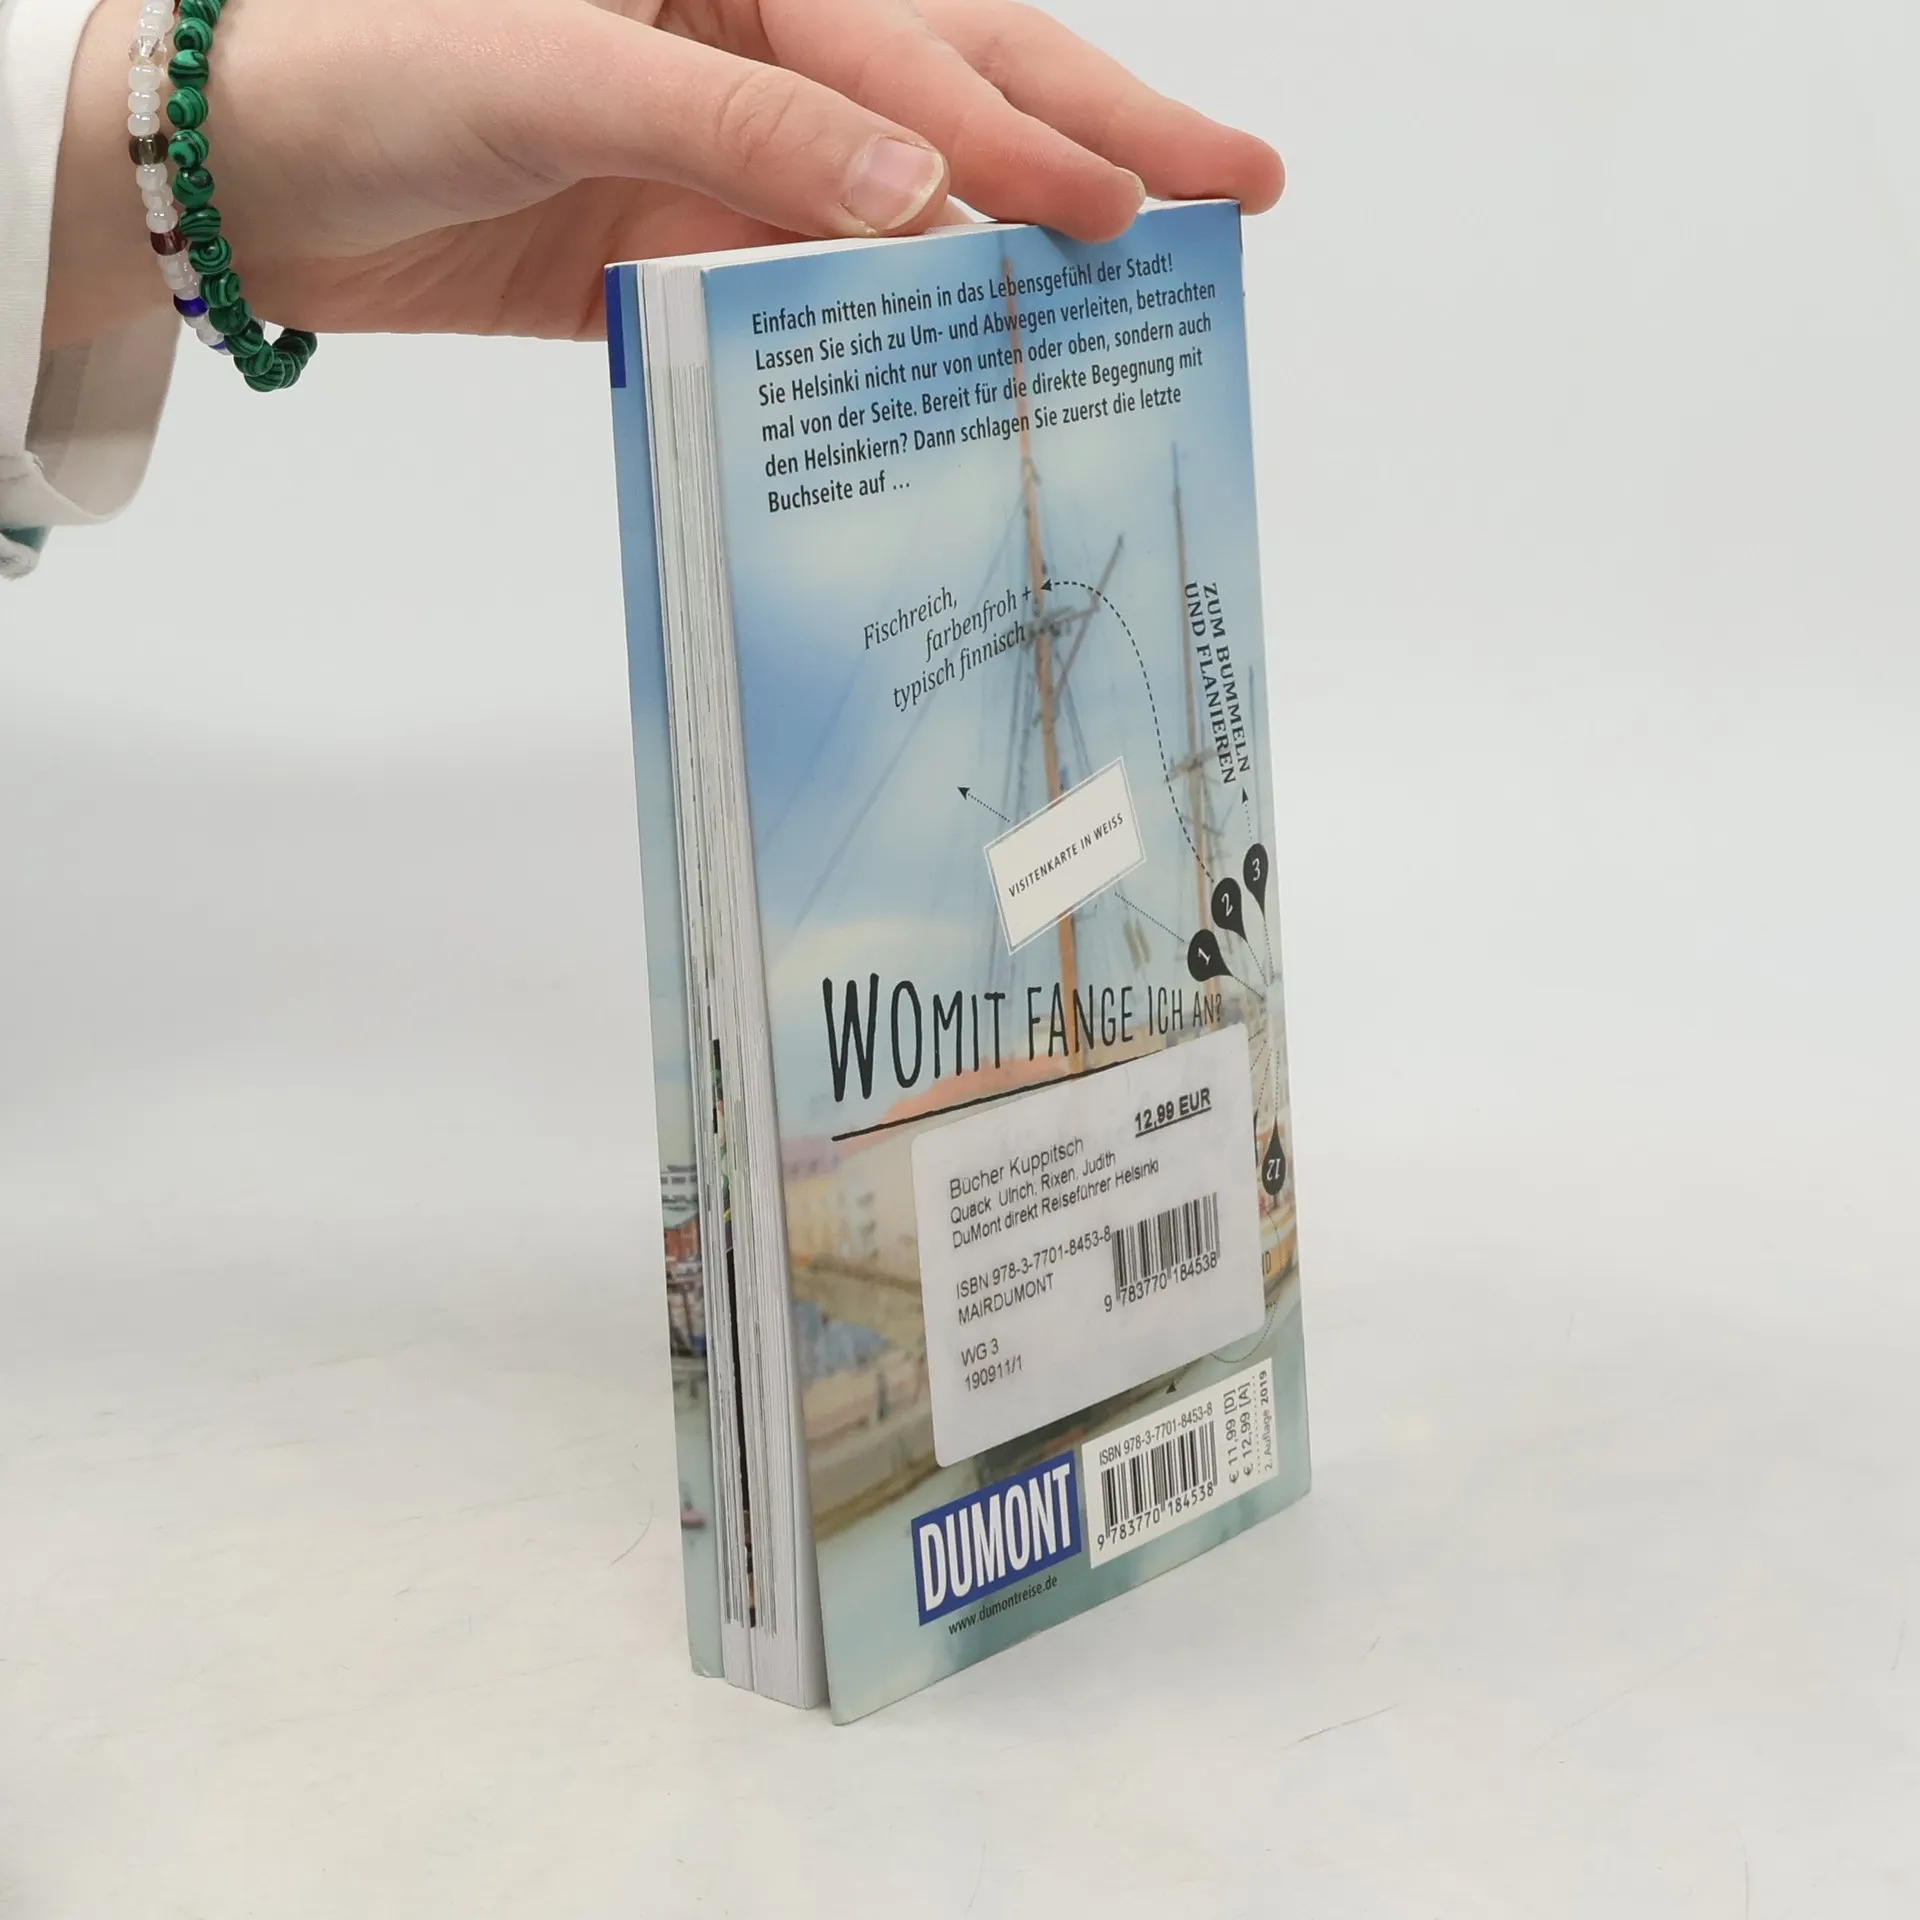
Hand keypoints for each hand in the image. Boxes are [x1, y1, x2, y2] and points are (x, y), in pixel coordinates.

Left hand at [49, 0, 1280, 348]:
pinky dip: (893, 325)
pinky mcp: (686, 245)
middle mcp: (746, 39)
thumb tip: (917, 192)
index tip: (1125, 208)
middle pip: (957, 78)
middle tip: (1238, 184)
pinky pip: (816, 286)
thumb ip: (736, 123)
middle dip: (1099, 131)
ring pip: (909, 192)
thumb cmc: (361, 71)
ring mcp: (725, 149)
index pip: (906, 49)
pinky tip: (971, 357)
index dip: (1019, 128)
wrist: (239, 179)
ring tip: (1142, 285)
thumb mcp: (550, 68)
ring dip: (1021, 240)